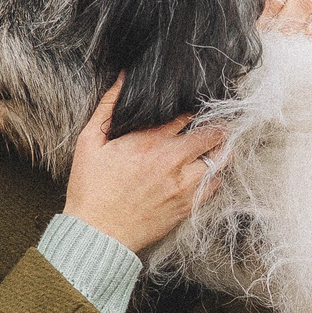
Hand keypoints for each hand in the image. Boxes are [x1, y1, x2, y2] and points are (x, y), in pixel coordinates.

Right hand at [63, 80, 228, 252]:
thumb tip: (123, 77)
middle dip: (218, 124)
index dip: (196, 107)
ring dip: (221, 149)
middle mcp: (173, 161)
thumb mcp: (90, 141)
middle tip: (218, 120)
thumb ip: (108, 106)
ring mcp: (184, 185)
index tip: (197, 105)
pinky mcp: (188, 206)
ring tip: (216, 144)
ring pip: (221, 159)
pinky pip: (217, 185)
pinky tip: (206, 170)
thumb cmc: (91, 188)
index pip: (188, 113)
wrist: (98, 234)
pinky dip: (216, 174)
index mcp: (150, 141)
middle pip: (214, 133)